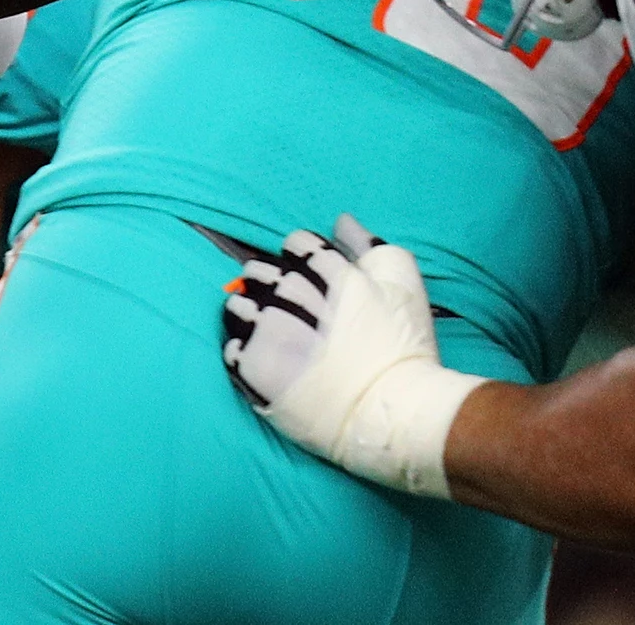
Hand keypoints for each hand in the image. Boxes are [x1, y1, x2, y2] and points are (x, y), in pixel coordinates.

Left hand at [222, 214, 479, 497]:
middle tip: (295, 313)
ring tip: (276, 336)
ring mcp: (267, 329)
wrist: (393, 413)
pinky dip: (243, 347)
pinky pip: (230, 342)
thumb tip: (341, 221)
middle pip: (260, 270)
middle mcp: (289, 292)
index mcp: (323, 270)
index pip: (294, 243)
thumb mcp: (402, 284)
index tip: (317, 285)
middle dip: (274, 285)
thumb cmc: (404, 348)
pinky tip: (266, 359)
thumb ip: (368, 245)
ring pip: (238, 302)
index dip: (306, 261)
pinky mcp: (252, 365)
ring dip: (252, 313)